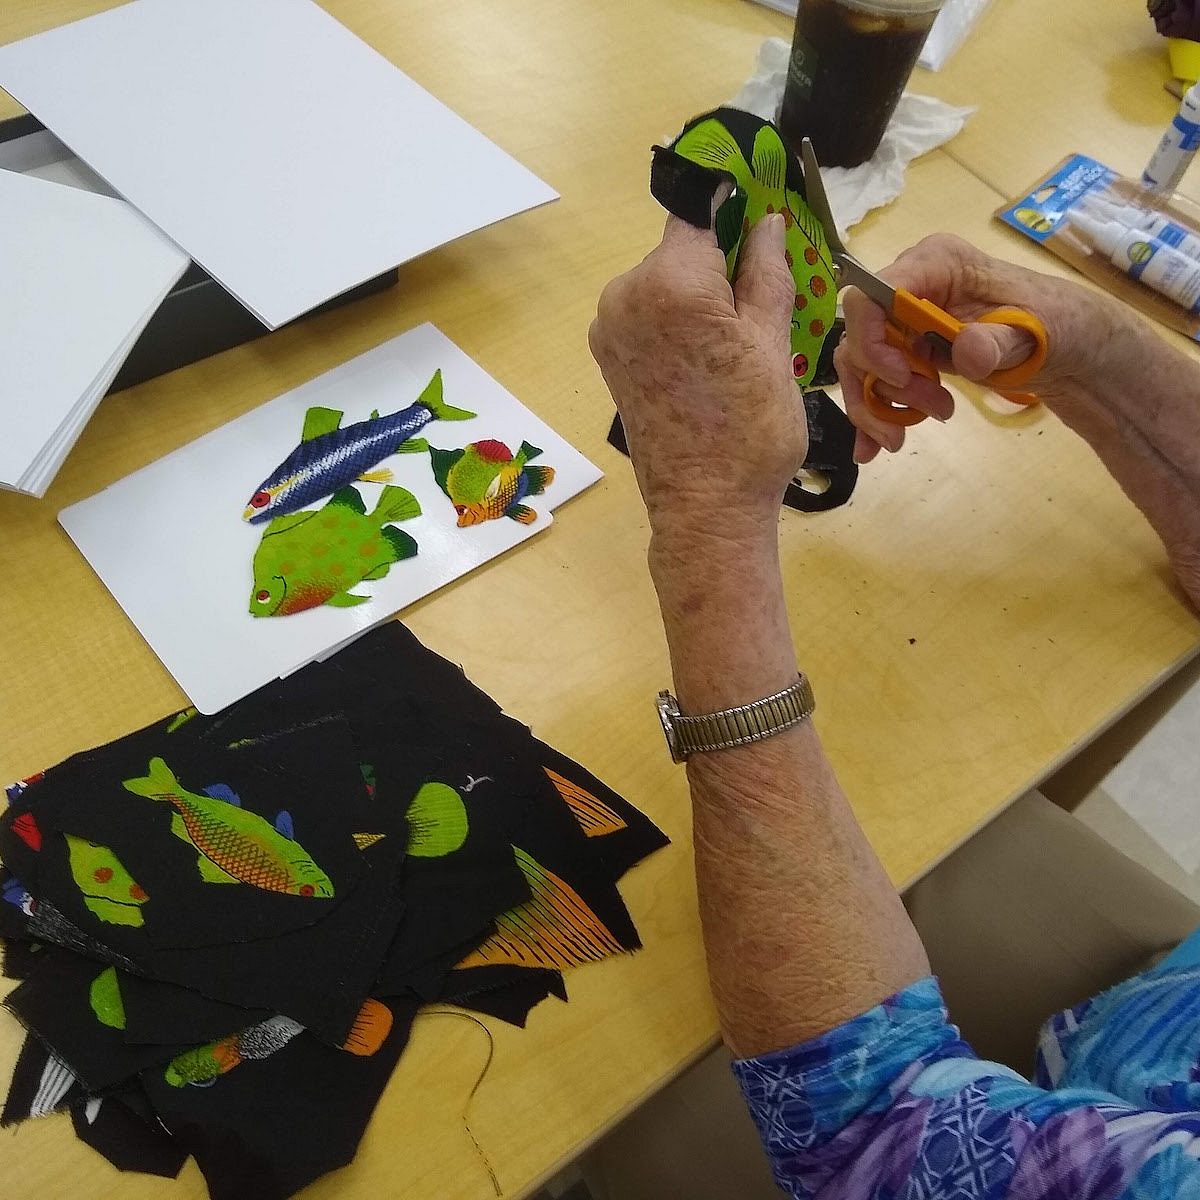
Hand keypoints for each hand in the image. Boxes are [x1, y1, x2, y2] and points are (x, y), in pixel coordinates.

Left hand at [589, 213, 802, 537]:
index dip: (734, 204)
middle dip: (721, 259)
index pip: (699, 209)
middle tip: (765, 295)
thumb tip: (766, 220)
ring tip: (738, 340)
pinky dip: (679, 321)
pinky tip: (709, 357)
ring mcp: (610, 329)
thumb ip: (765, 271)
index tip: (763, 209)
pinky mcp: (608, 357)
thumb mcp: (773, 342)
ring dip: (701, 293)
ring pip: (664, 283)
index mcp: (668, 282)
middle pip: (680, 248)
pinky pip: (649, 316)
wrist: (706, 509)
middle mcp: (625, 296)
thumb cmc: (750, 430)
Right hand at [834, 234, 1130, 462]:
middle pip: (858, 338)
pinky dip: (871, 415)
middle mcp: (909, 286)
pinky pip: (870, 381)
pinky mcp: (903, 349)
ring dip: (879, 406)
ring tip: (914, 431)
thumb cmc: (1056, 326)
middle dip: (884, 384)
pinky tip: (875, 447)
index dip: (871, 342)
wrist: (1065, 348)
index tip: (902, 377)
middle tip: (935, 410)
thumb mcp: (1037, 333)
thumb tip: (967, 351)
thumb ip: (1000, 341)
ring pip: (859, 366)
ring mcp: (903, 320)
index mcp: (936, 264)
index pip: (870, 296)